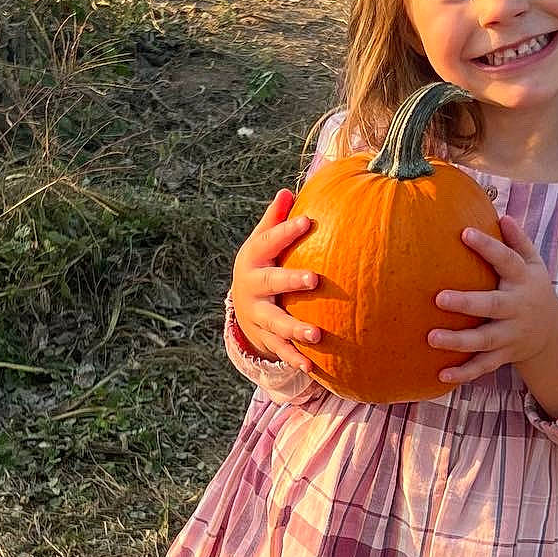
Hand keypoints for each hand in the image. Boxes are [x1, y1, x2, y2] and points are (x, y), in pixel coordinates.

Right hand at [229, 188, 321, 371]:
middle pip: (270, 282)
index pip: (269, 241)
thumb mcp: (262, 242)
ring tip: (317, 334)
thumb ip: (275, 219)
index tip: (308, 221)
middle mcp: (252, 287)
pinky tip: (312, 366)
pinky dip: (295, 358)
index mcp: (253, 258)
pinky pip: (280, 349)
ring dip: (295, 329)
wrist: (241, 306)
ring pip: (275, 322)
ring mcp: (257, 314)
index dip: (287, 231)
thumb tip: (289, 190)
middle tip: (315, 279)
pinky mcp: (266, 337)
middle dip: (291, 281)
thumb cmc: (262, 264)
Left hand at [428, 214, 557, 385]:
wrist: (552, 333)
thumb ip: (518, 241)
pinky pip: (483, 367)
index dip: (488, 247)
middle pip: (493, 306)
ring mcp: (511, 335)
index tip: (464, 233)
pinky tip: (441, 375)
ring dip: (458, 341)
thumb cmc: (532, 289)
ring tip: (431, 337)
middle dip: (467, 303)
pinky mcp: (504, 355)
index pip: (506, 260)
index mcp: (524, 280)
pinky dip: (464, 373)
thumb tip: (502, 216)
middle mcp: (517, 309)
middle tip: (439, 298)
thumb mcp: (533, 264)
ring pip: (484, 341)